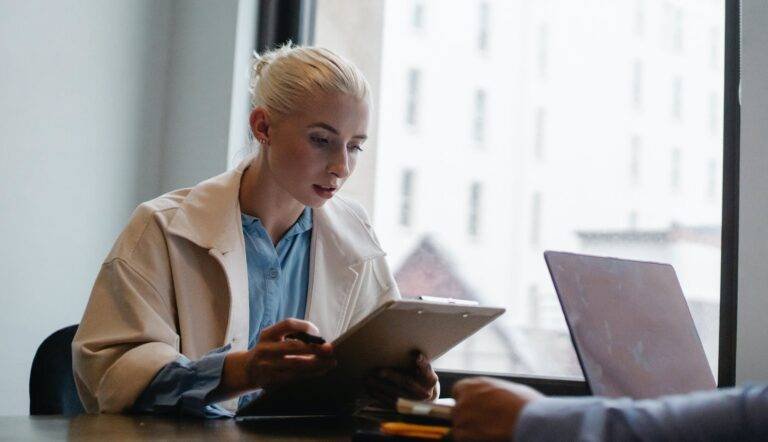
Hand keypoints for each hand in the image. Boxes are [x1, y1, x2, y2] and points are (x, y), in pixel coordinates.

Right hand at [214, 319, 335, 399]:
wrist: (247, 370)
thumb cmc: (270, 350)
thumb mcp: (274, 338)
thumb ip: (293, 336)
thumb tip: (320, 340)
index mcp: (267, 334)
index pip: (288, 324)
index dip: (305, 326)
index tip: (317, 332)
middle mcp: (265, 349)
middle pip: (294, 346)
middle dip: (315, 347)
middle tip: (330, 349)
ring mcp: (267, 366)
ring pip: (297, 364)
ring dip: (317, 363)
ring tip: (331, 362)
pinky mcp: (271, 380)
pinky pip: (295, 376)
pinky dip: (311, 373)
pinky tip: (322, 370)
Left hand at [364, 351, 437, 407]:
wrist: (425, 396)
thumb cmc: (421, 376)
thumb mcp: (423, 368)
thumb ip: (419, 362)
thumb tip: (412, 353)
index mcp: (430, 379)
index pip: (427, 370)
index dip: (423, 364)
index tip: (416, 357)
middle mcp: (425, 392)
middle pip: (407, 382)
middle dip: (392, 376)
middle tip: (378, 371)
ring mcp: (415, 402)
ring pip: (396, 394)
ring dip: (380, 387)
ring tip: (368, 380)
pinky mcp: (405, 409)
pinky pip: (391, 403)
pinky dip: (379, 397)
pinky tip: (371, 390)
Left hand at [451, 377, 543, 440]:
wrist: (530, 421)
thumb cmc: (526, 405)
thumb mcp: (510, 389)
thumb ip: (494, 392)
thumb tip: (498, 397)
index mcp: (475, 384)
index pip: (458, 391)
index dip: (466, 400)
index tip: (475, 408)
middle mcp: (465, 398)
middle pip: (458, 409)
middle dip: (468, 416)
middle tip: (485, 423)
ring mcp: (462, 416)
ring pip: (459, 425)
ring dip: (469, 430)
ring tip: (488, 432)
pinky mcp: (462, 433)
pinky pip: (461, 437)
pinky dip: (470, 439)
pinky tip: (486, 438)